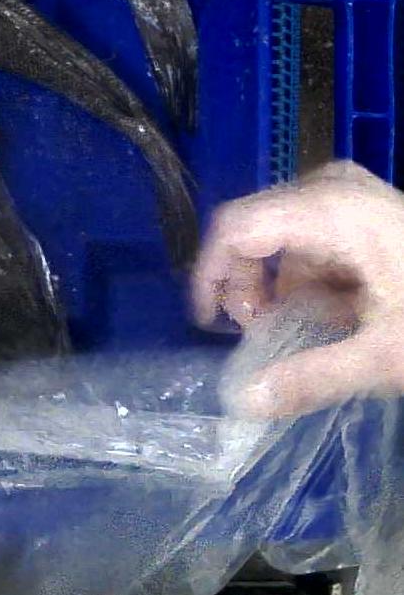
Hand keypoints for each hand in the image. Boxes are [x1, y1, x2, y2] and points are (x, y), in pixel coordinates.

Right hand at [193, 160, 403, 417]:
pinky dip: (315, 277)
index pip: (238, 227)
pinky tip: (337, 316)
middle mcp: (339, 190)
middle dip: (249, 283)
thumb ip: (312, 378)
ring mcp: (360, 199)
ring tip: (302, 331)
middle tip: (259, 332)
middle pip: (259, 227)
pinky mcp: (376, 216)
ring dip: (283, 284)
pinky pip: (322, 238)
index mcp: (334, 211)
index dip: (211, 274)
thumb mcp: (387, 357)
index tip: (208, 325)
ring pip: (290, 236)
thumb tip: (244, 403)